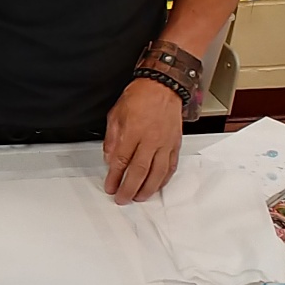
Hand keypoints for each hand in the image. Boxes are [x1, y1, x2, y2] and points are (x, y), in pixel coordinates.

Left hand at [103, 77, 185, 203]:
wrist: (162, 86)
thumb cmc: (140, 97)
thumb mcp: (116, 114)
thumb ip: (112, 139)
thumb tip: (110, 159)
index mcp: (133, 131)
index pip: (121, 161)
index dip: (114, 177)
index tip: (110, 186)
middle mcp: (151, 139)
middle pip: (139, 171)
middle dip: (129, 188)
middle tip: (122, 198)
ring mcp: (165, 143)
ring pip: (157, 173)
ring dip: (147, 189)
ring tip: (139, 197)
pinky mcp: (175, 144)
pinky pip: (170, 167)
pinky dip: (163, 179)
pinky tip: (157, 185)